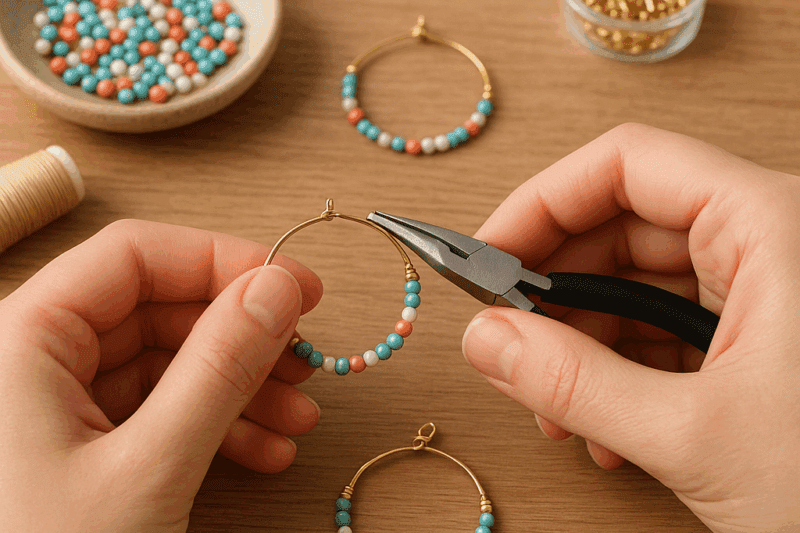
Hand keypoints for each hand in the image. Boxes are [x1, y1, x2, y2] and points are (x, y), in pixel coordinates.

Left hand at [0, 220, 323, 531]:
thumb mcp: (150, 466)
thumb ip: (218, 368)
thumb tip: (278, 289)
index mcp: (21, 341)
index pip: (134, 257)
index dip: (222, 260)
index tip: (293, 285)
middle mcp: (33, 364)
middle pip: (158, 310)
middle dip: (242, 338)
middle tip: (304, 358)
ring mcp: (57, 409)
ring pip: (167, 365)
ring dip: (242, 387)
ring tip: (298, 419)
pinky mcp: (81, 448)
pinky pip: (160, 412)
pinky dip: (217, 426)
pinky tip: (263, 451)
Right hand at [461, 124, 799, 531]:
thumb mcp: (696, 436)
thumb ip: (574, 383)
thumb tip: (488, 340)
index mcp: (772, 227)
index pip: (629, 164)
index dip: (544, 202)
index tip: (491, 254)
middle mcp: (767, 246)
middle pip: (620, 228)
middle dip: (553, 293)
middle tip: (507, 339)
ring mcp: (760, 295)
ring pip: (632, 287)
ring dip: (577, 347)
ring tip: (556, 409)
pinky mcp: (752, 342)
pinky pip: (657, 332)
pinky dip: (614, 374)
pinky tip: (603, 428)